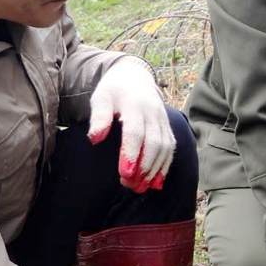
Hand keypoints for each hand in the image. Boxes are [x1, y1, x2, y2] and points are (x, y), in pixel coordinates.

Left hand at [88, 58, 173, 192]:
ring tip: (141, 187)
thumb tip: (95, 139)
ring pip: (165, 148)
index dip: (131, 154)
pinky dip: (165, 167)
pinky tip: (156, 182)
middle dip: (143, 167)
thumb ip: (99, 117)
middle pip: (154, 143)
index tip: (124, 174)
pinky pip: (171, 148)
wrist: (135, 77)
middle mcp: (153, 113)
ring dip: (154, 170)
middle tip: (129, 184)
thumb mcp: (101, 98)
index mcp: (135, 105)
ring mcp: (163, 120)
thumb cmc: (113, 91)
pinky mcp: (168, 127)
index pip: (135, 132)